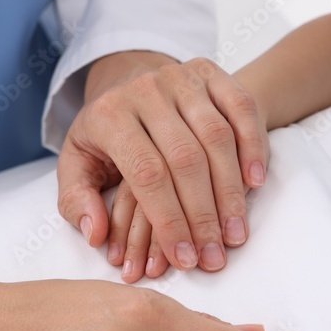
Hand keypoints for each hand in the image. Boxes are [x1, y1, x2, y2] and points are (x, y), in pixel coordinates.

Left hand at [56, 51, 268, 279]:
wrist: (129, 76)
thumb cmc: (107, 133)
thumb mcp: (77, 163)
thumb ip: (75, 201)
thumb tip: (95, 233)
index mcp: (109, 115)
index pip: (146, 173)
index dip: (168, 220)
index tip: (184, 258)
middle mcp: (146, 91)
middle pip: (185, 158)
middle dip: (203, 215)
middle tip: (214, 256)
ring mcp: (181, 78)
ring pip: (216, 136)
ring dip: (231, 191)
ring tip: (235, 233)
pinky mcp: (210, 72)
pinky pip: (241, 108)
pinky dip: (253, 146)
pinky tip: (255, 183)